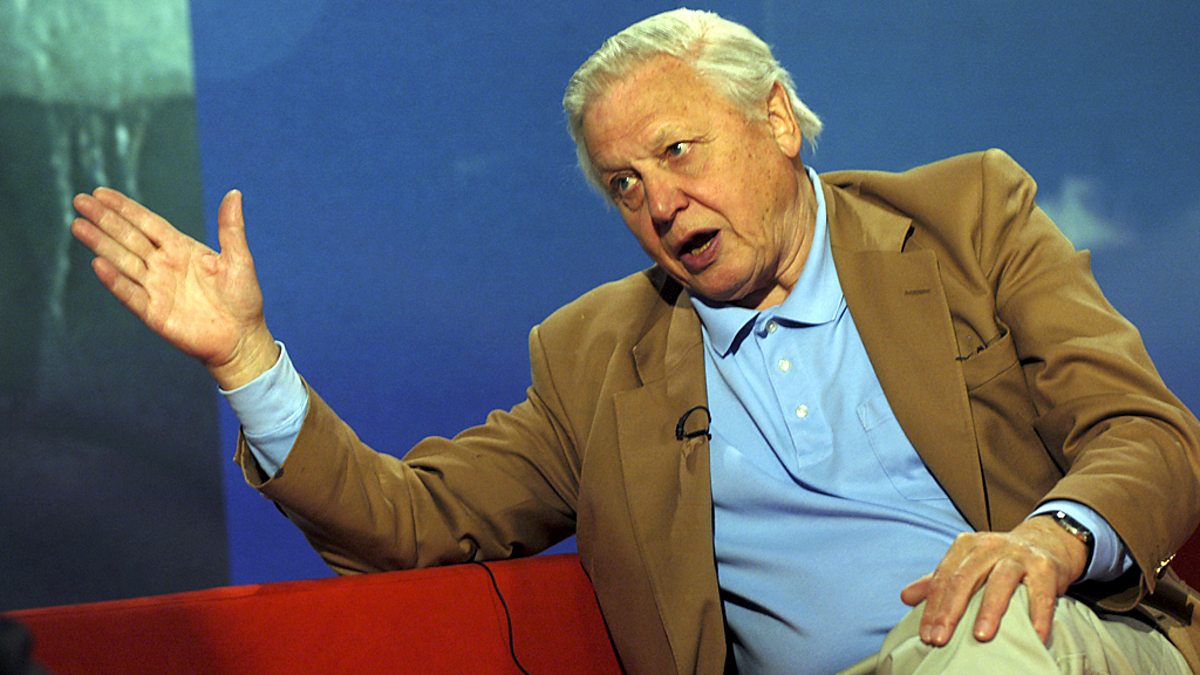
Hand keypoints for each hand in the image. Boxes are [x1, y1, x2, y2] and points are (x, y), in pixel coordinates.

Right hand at [71, 188, 277, 388]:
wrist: (242, 338)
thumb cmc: (243, 298)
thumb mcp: (239, 259)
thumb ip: (231, 228)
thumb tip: (234, 193)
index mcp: (181, 249)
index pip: (147, 223)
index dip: (125, 208)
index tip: (101, 192)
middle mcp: (164, 266)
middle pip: (129, 237)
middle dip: (104, 219)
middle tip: (79, 200)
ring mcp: (156, 288)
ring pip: (123, 261)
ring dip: (101, 244)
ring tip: (77, 225)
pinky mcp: (154, 313)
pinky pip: (130, 294)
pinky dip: (115, 280)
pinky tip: (98, 264)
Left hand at [900, 516, 1088, 646]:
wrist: (1044, 542)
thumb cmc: (997, 560)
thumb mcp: (966, 564)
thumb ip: (936, 581)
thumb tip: (905, 597)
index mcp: (965, 546)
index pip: (943, 578)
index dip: (932, 607)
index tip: (925, 635)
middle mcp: (989, 546)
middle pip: (965, 579)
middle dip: (950, 611)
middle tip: (940, 638)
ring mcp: (1018, 555)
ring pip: (1000, 582)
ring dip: (989, 610)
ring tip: (980, 636)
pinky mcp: (1045, 567)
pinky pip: (1040, 594)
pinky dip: (1038, 615)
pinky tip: (1034, 635)